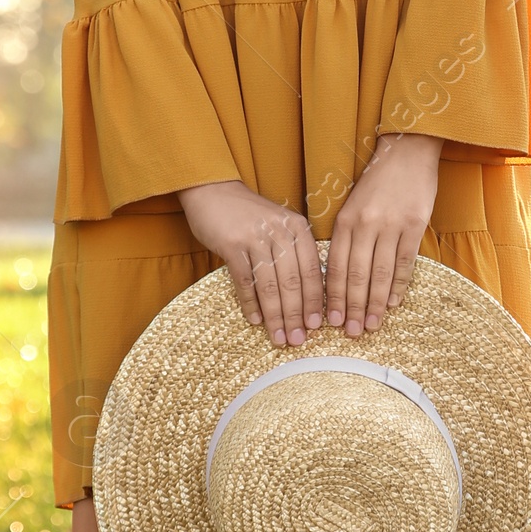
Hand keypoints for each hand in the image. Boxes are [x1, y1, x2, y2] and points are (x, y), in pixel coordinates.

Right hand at [177, 179, 324, 346]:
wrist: (213, 191)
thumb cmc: (250, 215)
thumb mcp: (280, 226)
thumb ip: (295, 254)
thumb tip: (307, 298)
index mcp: (298, 228)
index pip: (313, 272)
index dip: (315, 302)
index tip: (317, 327)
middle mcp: (281, 232)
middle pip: (293, 282)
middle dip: (296, 316)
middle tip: (299, 340)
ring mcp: (256, 237)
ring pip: (271, 285)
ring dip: (276, 316)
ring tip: (279, 338)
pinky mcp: (232, 244)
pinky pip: (245, 281)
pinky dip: (251, 303)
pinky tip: (256, 320)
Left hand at [325, 133, 441, 336]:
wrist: (406, 151)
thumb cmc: (377, 181)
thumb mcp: (351, 205)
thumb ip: (346, 236)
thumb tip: (341, 276)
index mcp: (345, 220)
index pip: (336, 267)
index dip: (334, 297)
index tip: (332, 320)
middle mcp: (366, 224)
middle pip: (357, 275)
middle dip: (353, 308)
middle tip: (352, 332)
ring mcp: (391, 225)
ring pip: (381, 273)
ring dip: (376, 303)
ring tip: (372, 325)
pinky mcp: (415, 224)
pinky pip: (405, 262)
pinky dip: (399, 285)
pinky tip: (394, 303)